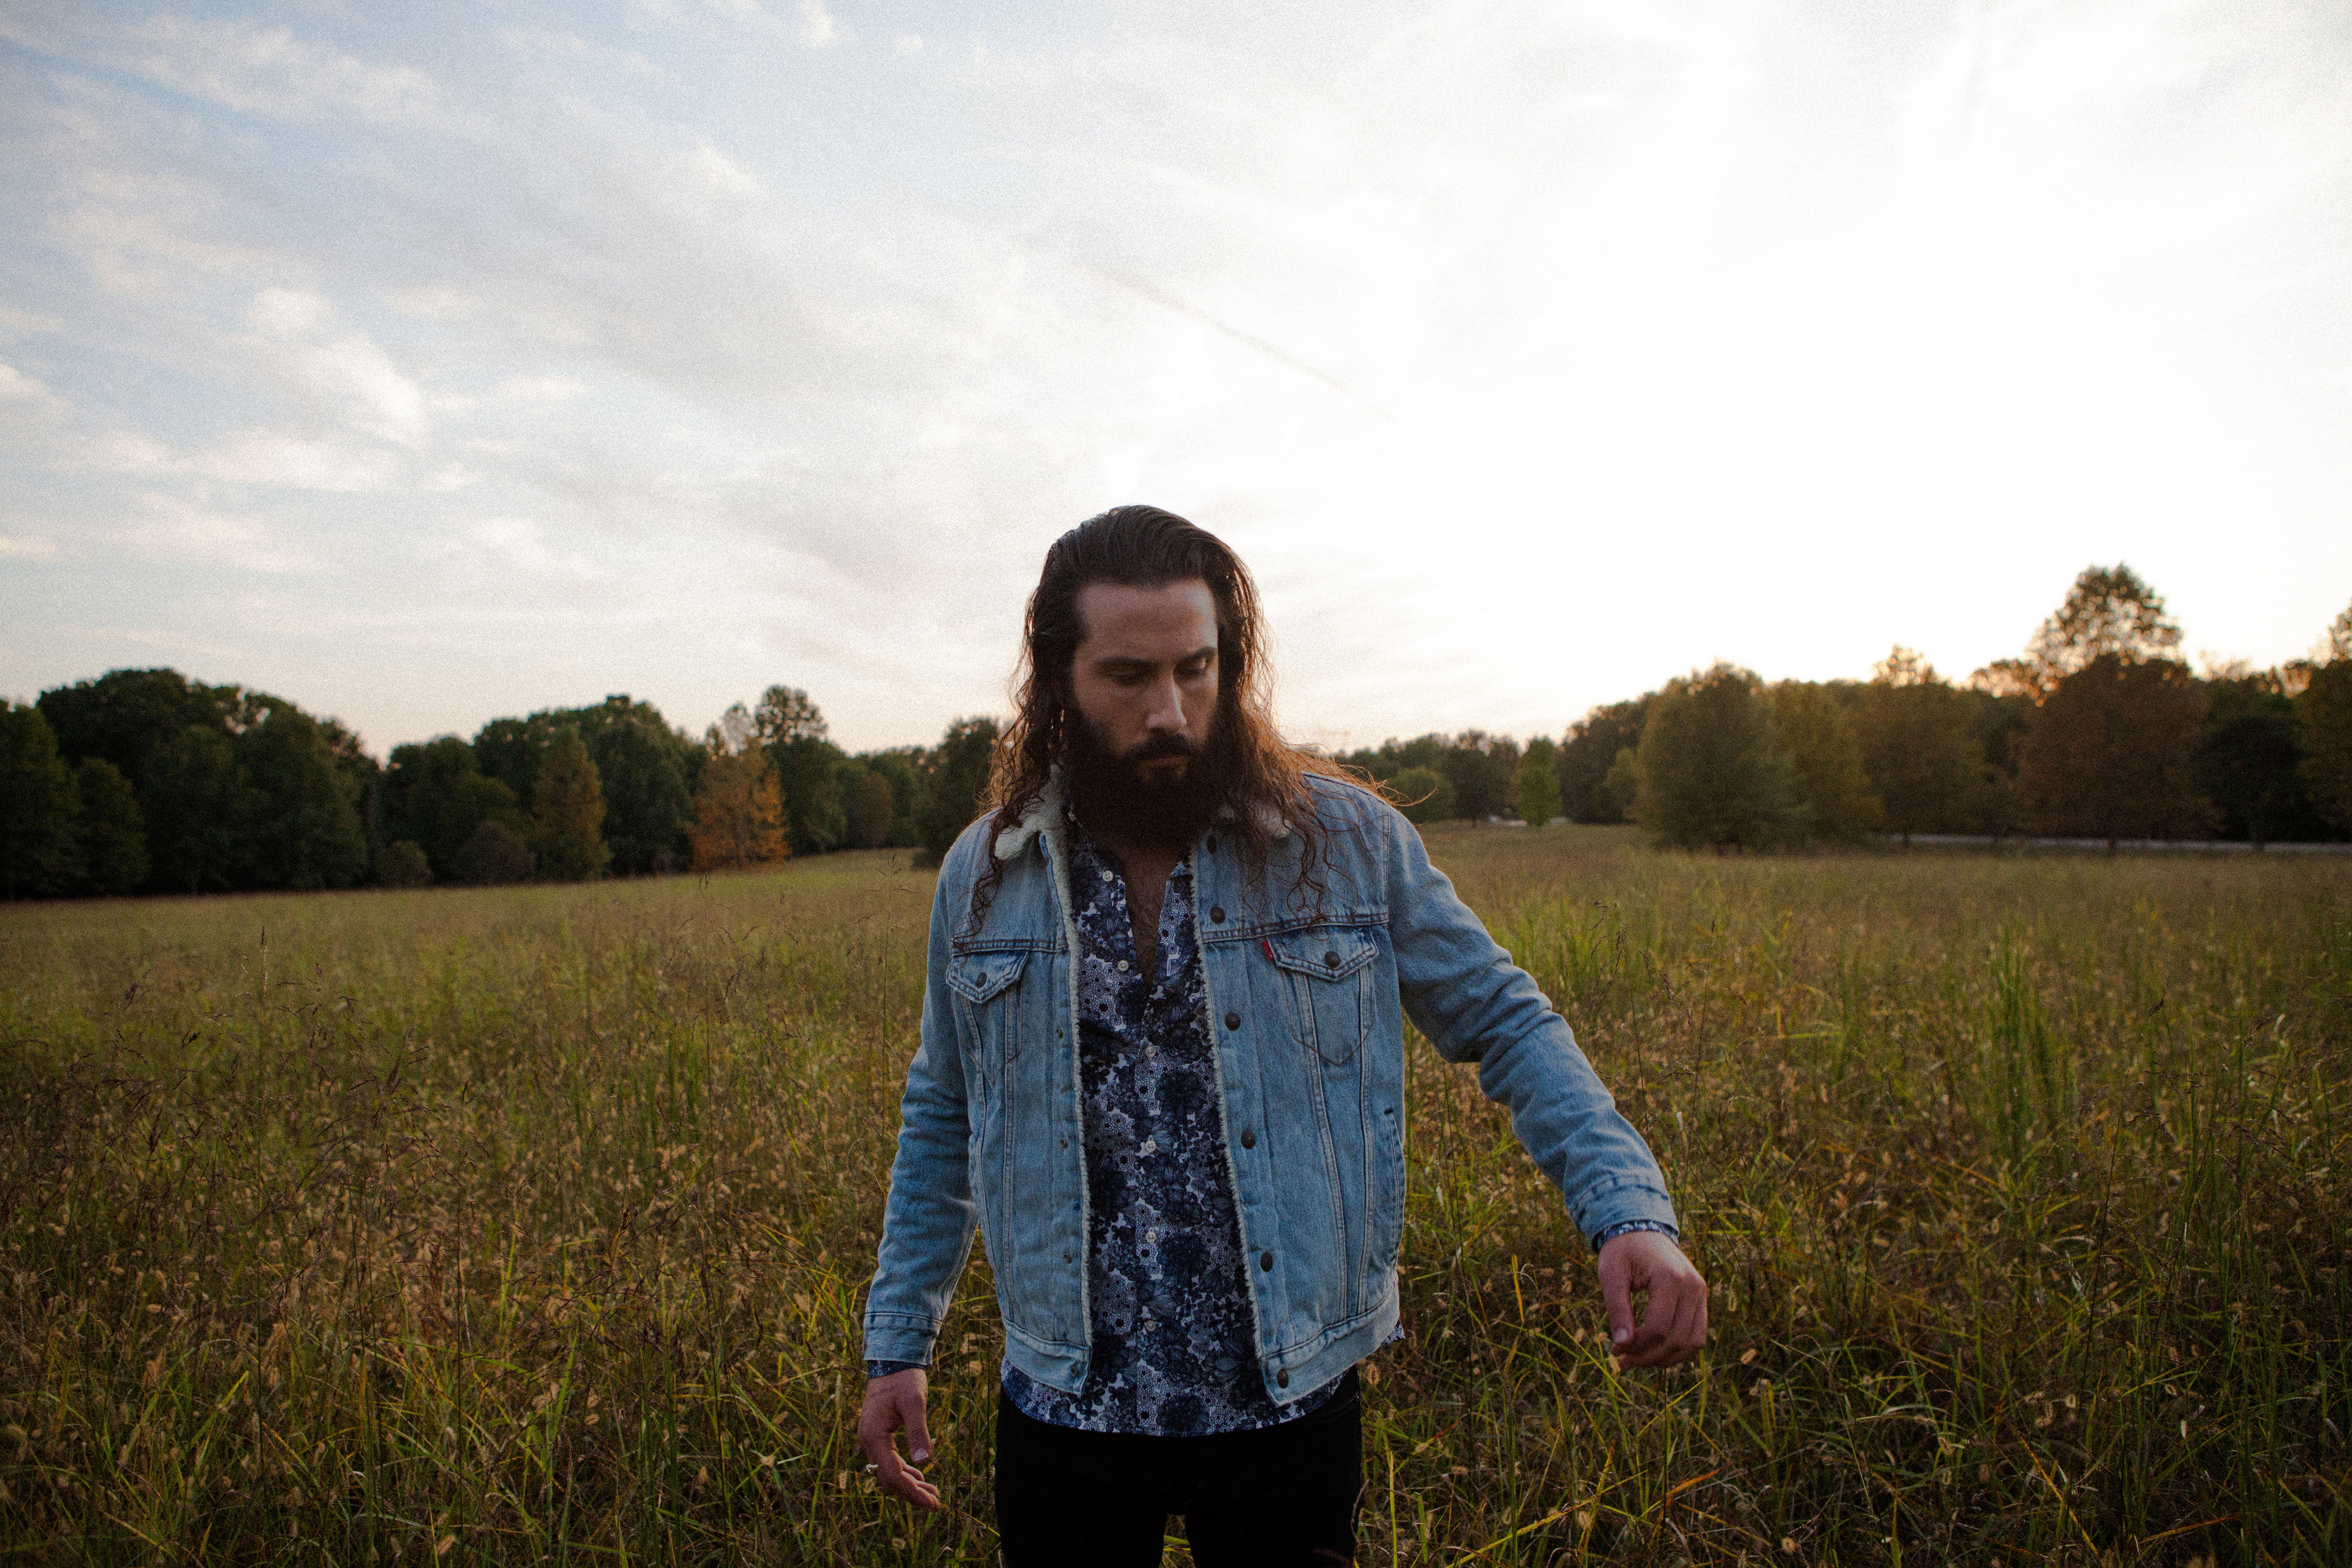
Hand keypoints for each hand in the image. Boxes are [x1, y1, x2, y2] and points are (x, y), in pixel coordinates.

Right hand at [854, 1367, 940, 1509]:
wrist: (891, 1360)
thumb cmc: (904, 1379)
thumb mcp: (914, 1403)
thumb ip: (918, 1432)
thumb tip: (925, 1462)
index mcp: (874, 1436)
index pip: (892, 1475)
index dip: (912, 1492)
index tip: (933, 1504)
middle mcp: (868, 1441)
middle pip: (888, 1479)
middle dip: (912, 1493)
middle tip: (936, 1504)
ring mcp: (871, 1439)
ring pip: (888, 1472)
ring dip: (909, 1484)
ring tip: (933, 1494)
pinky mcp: (878, 1435)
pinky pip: (888, 1461)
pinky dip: (904, 1471)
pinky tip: (919, 1476)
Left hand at [1597, 1230, 1707, 1369]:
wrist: (1642, 1230)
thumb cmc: (1622, 1251)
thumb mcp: (1611, 1274)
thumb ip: (1617, 1308)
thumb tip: (1622, 1345)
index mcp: (1669, 1277)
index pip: (1658, 1327)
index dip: (1636, 1346)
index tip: (1615, 1351)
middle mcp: (1692, 1286)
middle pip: (1675, 1339)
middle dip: (1647, 1357)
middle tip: (1622, 1362)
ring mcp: (1700, 1293)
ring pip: (1692, 1343)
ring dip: (1665, 1359)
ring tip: (1637, 1361)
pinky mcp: (1701, 1299)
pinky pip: (1697, 1336)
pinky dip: (1678, 1350)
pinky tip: (1654, 1354)